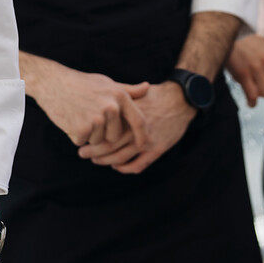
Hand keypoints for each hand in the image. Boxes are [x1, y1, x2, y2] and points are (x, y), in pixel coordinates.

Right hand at [26, 58, 149, 149]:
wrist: (52, 83)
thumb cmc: (81, 83)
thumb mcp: (107, 83)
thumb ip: (128, 90)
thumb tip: (148, 87)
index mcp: (120, 96)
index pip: (138, 121)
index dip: (142, 136)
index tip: (143, 145)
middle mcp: (111, 108)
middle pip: (115, 136)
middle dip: (104, 134)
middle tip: (90, 117)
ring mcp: (96, 119)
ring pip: (98, 141)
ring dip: (88, 135)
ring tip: (79, 115)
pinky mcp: (81, 129)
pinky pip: (83, 142)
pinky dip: (76, 135)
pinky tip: (70, 119)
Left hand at [79, 81, 195, 173]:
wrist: (181, 100)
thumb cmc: (156, 94)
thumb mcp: (135, 93)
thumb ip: (118, 99)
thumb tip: (97, 102)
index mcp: (129, 115)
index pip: (105, 130)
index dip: (92, 137)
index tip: (82, 138)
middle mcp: (136, 130)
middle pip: (109, 146)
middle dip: (93, 152)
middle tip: (82, 154)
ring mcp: (147, 141)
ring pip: (121, 158)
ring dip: (106, 162)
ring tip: (96, 160)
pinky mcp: (158, 149)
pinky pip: (138, 165)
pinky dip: (125, 169)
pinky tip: (118, 167)